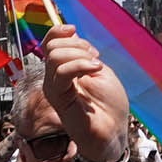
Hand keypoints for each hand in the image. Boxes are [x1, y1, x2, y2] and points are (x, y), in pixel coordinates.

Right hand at [38, 23, 129, 161]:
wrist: (113, 131)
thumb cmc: (109, 106)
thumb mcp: (99, 71)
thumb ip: (84, 55)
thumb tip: (72, 36)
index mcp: (64, 70)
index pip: (48, 44)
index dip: (58, 32)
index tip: (74, 30)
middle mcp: (54, 78)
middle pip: (51, 47)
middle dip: (76, 45)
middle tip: (94, 57)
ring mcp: (54, 88)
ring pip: (54, 57)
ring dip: (80, 55)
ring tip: (96, 66)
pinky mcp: (58, 99)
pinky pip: (61, 73)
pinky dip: (81, 65)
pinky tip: (96, 70)